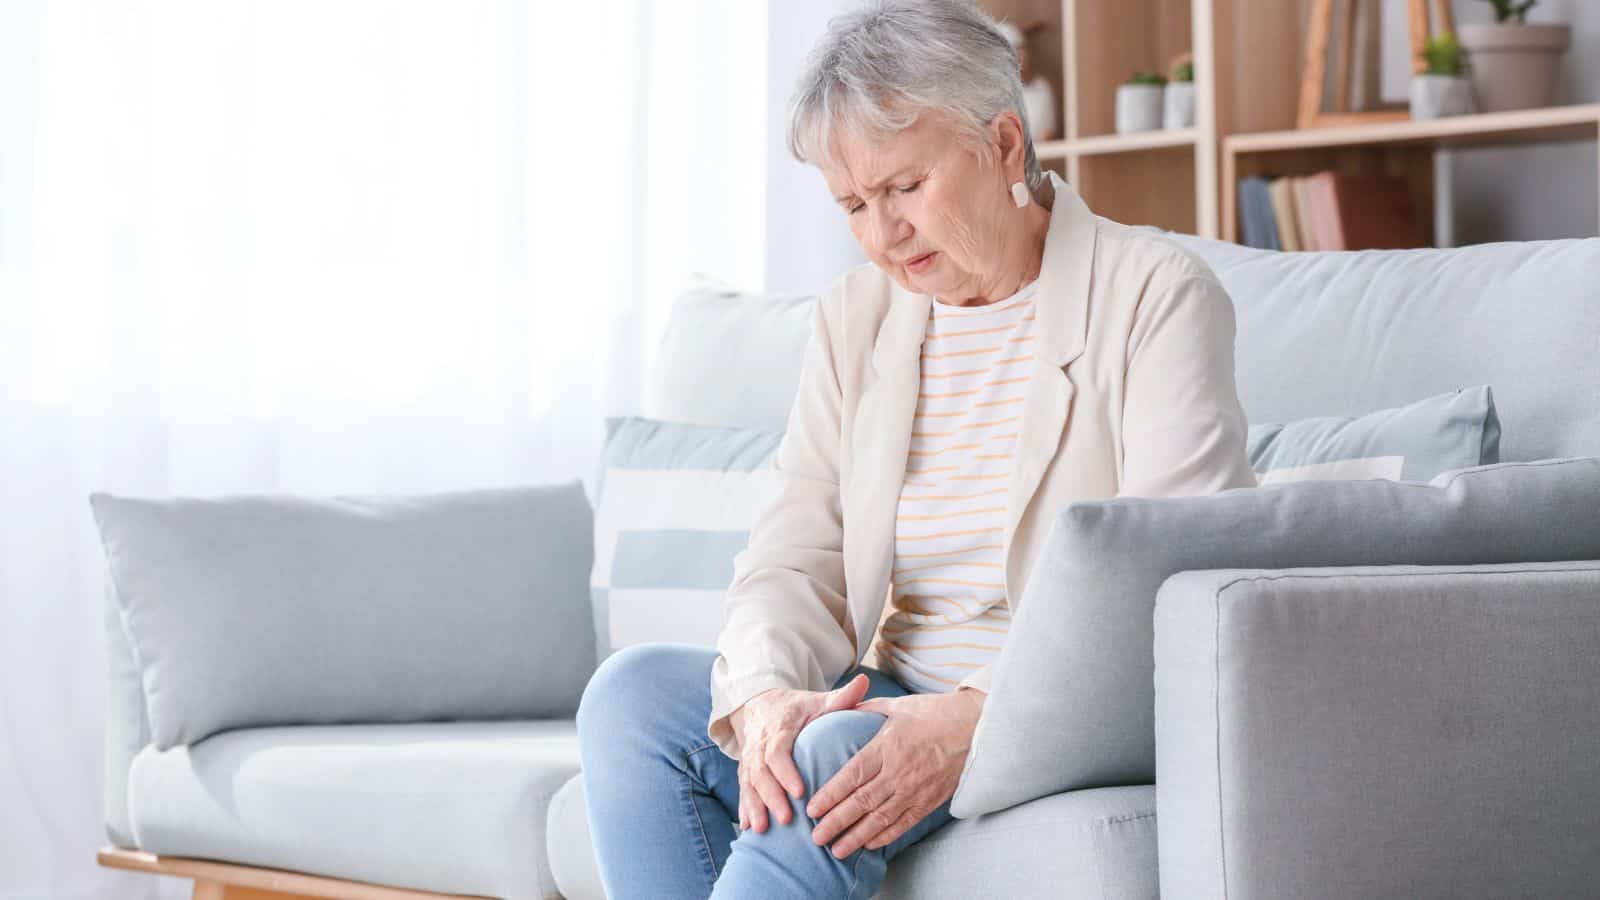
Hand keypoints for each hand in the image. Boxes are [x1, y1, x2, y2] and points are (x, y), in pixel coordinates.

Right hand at [727, 674, 871, 834]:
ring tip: (762, 830)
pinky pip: (741, 789)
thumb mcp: (818, 701)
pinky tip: (748, 827)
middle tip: (786, 818)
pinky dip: (744, 808)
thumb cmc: (797, 708)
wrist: (760, 704)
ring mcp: (750, 758)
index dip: (786, 771)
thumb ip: (841, 697)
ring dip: (755, 806)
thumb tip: (864, 682)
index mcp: (779, 727)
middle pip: (760, 771)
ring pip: (748, 783)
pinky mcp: (745, 769)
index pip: (778, 750)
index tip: (800, 790)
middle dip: (771, 796)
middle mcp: (760, 743)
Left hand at [805, 688, 983, 857]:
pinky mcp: (930, 800)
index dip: (830, 794)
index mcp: (888, 747)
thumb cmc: (935, 713)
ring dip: (856, 836)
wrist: (977, 728)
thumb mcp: (897, 706)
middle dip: (836, 822)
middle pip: (862, 802)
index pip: (852, 775)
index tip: (812, 809)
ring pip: (880, 818)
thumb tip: (841, 707)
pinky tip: (868, 844)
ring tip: (837, 850)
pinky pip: (904, 823)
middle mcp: (899, 772)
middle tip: (816, 837)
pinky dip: (885, 836)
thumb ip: (866, 709)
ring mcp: (916, 789)